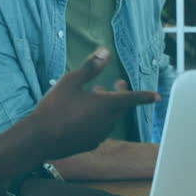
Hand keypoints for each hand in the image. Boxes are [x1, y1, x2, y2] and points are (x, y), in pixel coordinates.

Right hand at [20, 47, 159, 159]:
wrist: (38, 139)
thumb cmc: (54, 107)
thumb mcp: (70, 82)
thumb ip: (90, 67)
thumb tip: (105, 51)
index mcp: (105, 105)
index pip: (131, 99)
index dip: (145, 96)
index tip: (157, 96)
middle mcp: (107, 122)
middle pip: (120, 107)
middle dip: (121, 94)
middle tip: (117, 83)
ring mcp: (99, 135)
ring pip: (110, 118)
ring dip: (107, 107)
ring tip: (95, 95)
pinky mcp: (90, 144)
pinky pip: (100, 129)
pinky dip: (98, 119)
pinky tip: (84, 115)